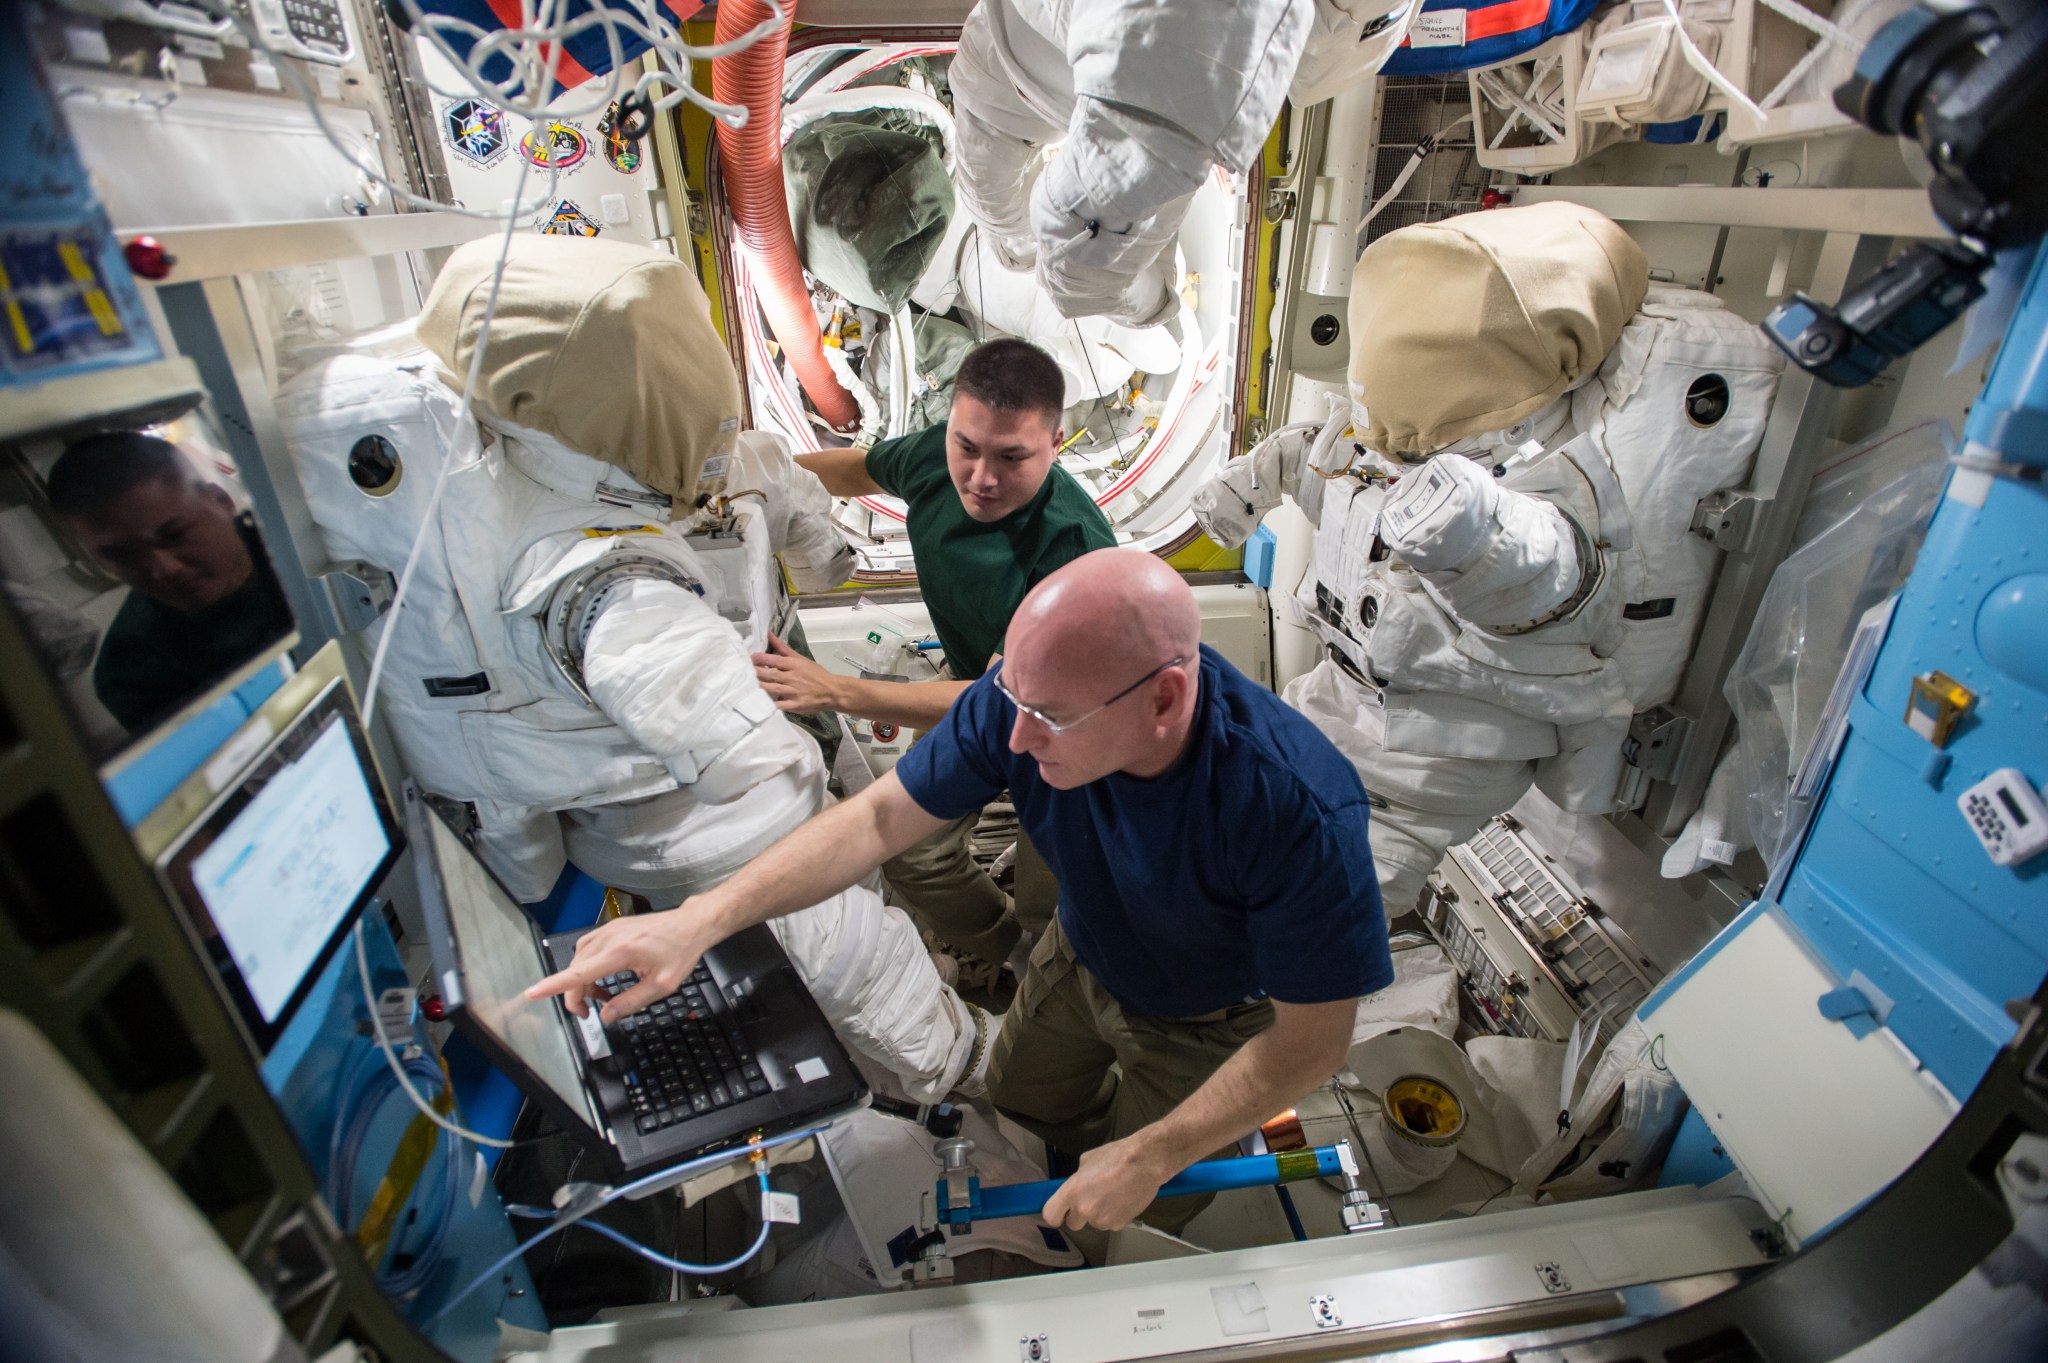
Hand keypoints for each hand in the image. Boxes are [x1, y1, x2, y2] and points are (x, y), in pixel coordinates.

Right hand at [524, 902, 721, 1022]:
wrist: (691, 924)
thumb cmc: (680, 951)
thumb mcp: (661, 986)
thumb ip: (630, 1002)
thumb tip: (606, 1016)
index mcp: (621, 952)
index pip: (579, 972)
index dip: (554, 985)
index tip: (533, 992)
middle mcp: (610, 937)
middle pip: (576, 970)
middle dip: (576, 995)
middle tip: (589, 1013)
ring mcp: (608, 930)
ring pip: (580, 960)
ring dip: (584, 981)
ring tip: (602, 996)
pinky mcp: (611, 928)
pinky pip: (588, 949)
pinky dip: (589, 967)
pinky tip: (603, 978)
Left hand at [752, 633, 845, 714]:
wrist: (832, 691)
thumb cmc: (816, 674)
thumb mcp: (801, 659)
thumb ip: (783, 648)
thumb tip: (769, 635)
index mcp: (794, 665)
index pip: (775, 660)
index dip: (761, 658)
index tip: (749, 657)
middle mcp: (792, 678)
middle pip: (770, 674)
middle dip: (756, 672)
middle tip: (742, 671)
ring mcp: (793, 692)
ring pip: (772, 689)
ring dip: (759, 686)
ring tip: (745, 685)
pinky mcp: (795, 705)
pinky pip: (780, 706)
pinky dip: (770, 705)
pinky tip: (759, 704)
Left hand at [1039, 1135, 1179, 1233]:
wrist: (1144, 1163)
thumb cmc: (1117, 1157)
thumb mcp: (1086, 1161)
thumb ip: (1076, 1180)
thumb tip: (1075, 1187)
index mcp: (1071, 1192)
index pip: (1050, 1216)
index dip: (1055, 1215)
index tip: (1060, 1213)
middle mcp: (1084, 1209)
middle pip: (1073, 1224)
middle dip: (1080, 1214)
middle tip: (1092, 1198)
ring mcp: (1101, 1220)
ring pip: (1094, 1223)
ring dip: (1100, 1214)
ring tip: (1113, 1194)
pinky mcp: (1118, 1225)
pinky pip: (1111, 1224)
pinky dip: (1115, 1215)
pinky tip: (1122, 1199)